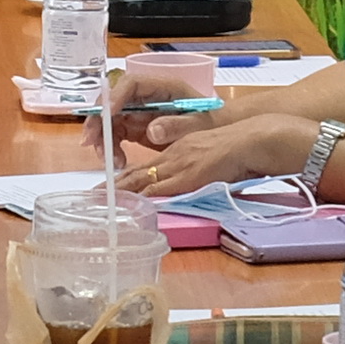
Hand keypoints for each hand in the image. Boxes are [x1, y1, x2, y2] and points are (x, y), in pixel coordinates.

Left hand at [122, 109, 315, 195]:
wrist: (251, 141)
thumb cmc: (236, 150)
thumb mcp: (207, 154)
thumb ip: (193, 167)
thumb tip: (184, 181)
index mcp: (177, 148)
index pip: (146, 166)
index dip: (126, 176)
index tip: (109, 186)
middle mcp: (173, 155)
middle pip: (139, 172)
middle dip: (115, 184)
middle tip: (93, 196)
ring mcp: (178, 164)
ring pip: (143, 179)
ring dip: (122, 191)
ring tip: (103, 201)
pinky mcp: (187, 175)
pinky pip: (160, 187)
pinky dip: (143, 196)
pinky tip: (132, 203)